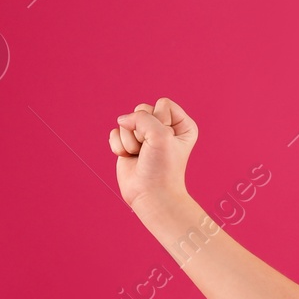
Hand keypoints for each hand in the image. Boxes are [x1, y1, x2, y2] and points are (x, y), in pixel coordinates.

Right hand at [110, 97, 197, 211]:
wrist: (150, 194)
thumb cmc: (162, 167)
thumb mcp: (159, 135)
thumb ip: (141, 117)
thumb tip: (121, 119)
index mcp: (182, 124)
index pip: (162, 104)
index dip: (159, 121)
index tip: (165, 142)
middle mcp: (164, 127)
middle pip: (142, 109)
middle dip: (142, 131)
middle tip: (150, 150)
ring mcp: (145, 135)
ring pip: (127, 121)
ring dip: (131, 141)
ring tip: (141, 155)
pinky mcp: (129, 143)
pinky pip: (115, 133)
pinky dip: (119, 147)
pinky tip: (130, 158)